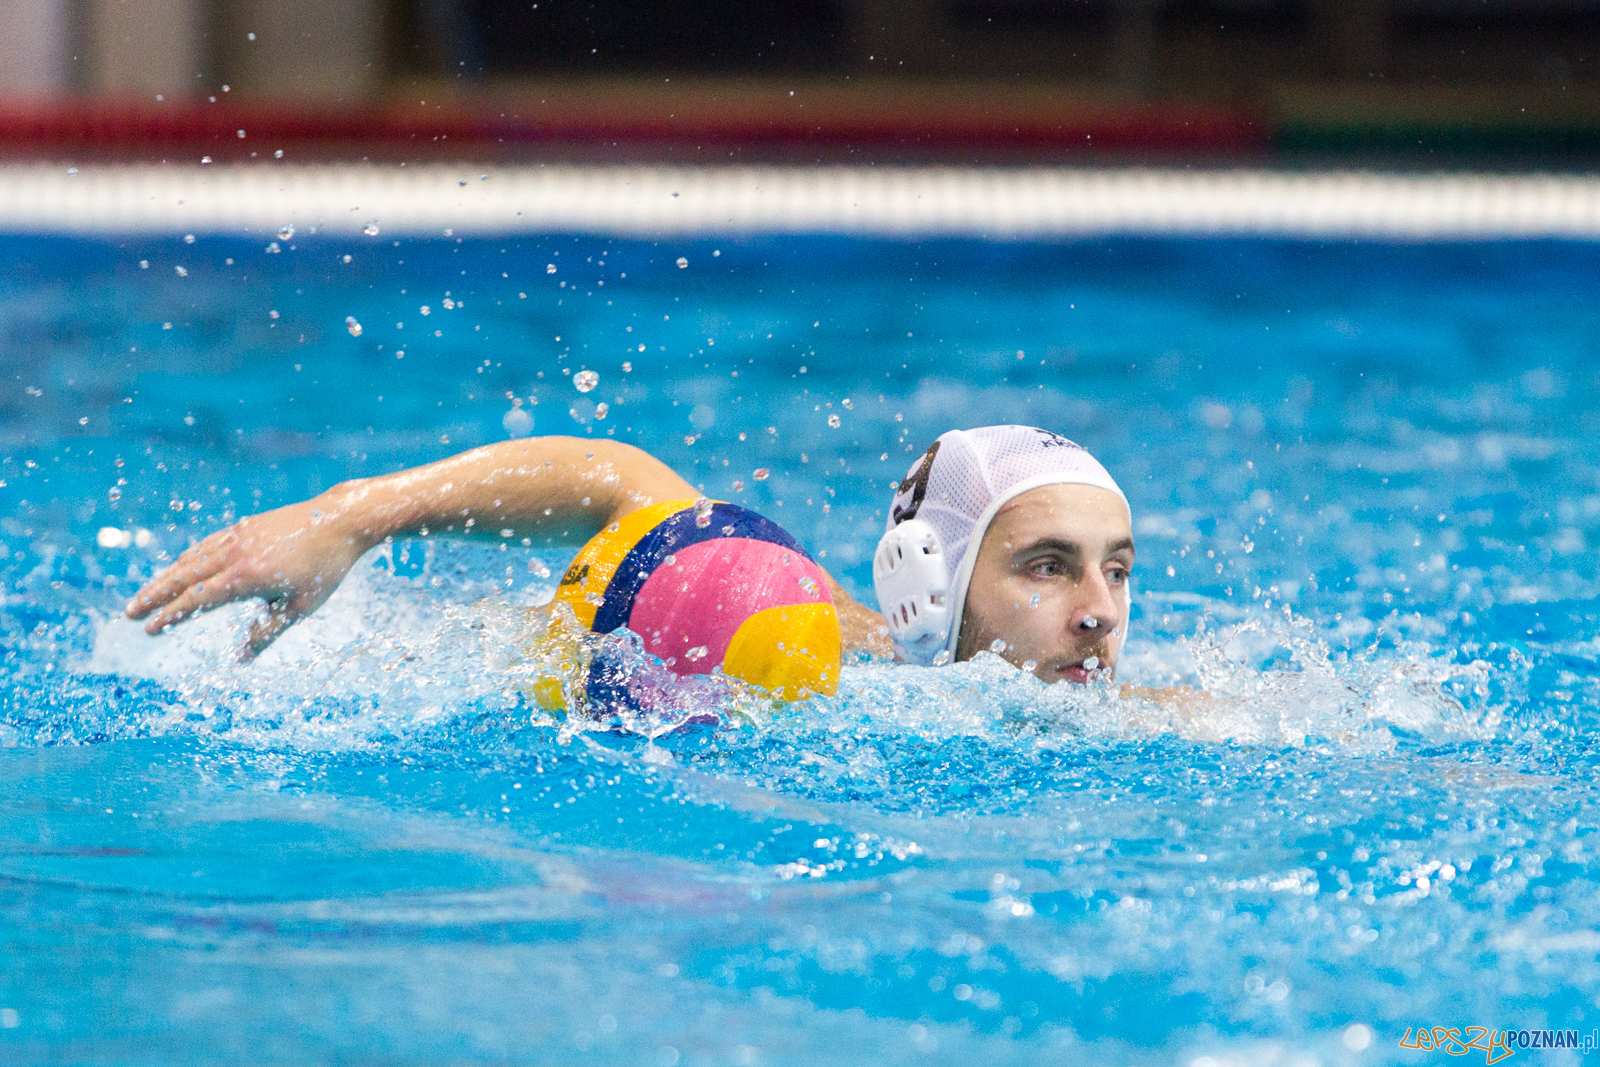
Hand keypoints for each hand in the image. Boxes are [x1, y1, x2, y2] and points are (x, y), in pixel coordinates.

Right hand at [124, 495, 371, 658]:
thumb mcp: (300, 608)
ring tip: (147, 594)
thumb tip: (241, 660)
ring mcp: (237, 537)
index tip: (149, 631)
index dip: (170, 617)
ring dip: (166, 577)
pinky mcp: (244, 527)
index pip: (196, 601)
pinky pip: (207, 545)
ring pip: (191, 559)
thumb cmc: (325, 569)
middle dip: (153, 596)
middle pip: (183, 577)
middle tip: (129, 614)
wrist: (340, 520)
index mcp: (246, 578)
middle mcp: (235, 555)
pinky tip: (182, 567)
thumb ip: (267, 633)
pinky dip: (188, 559)